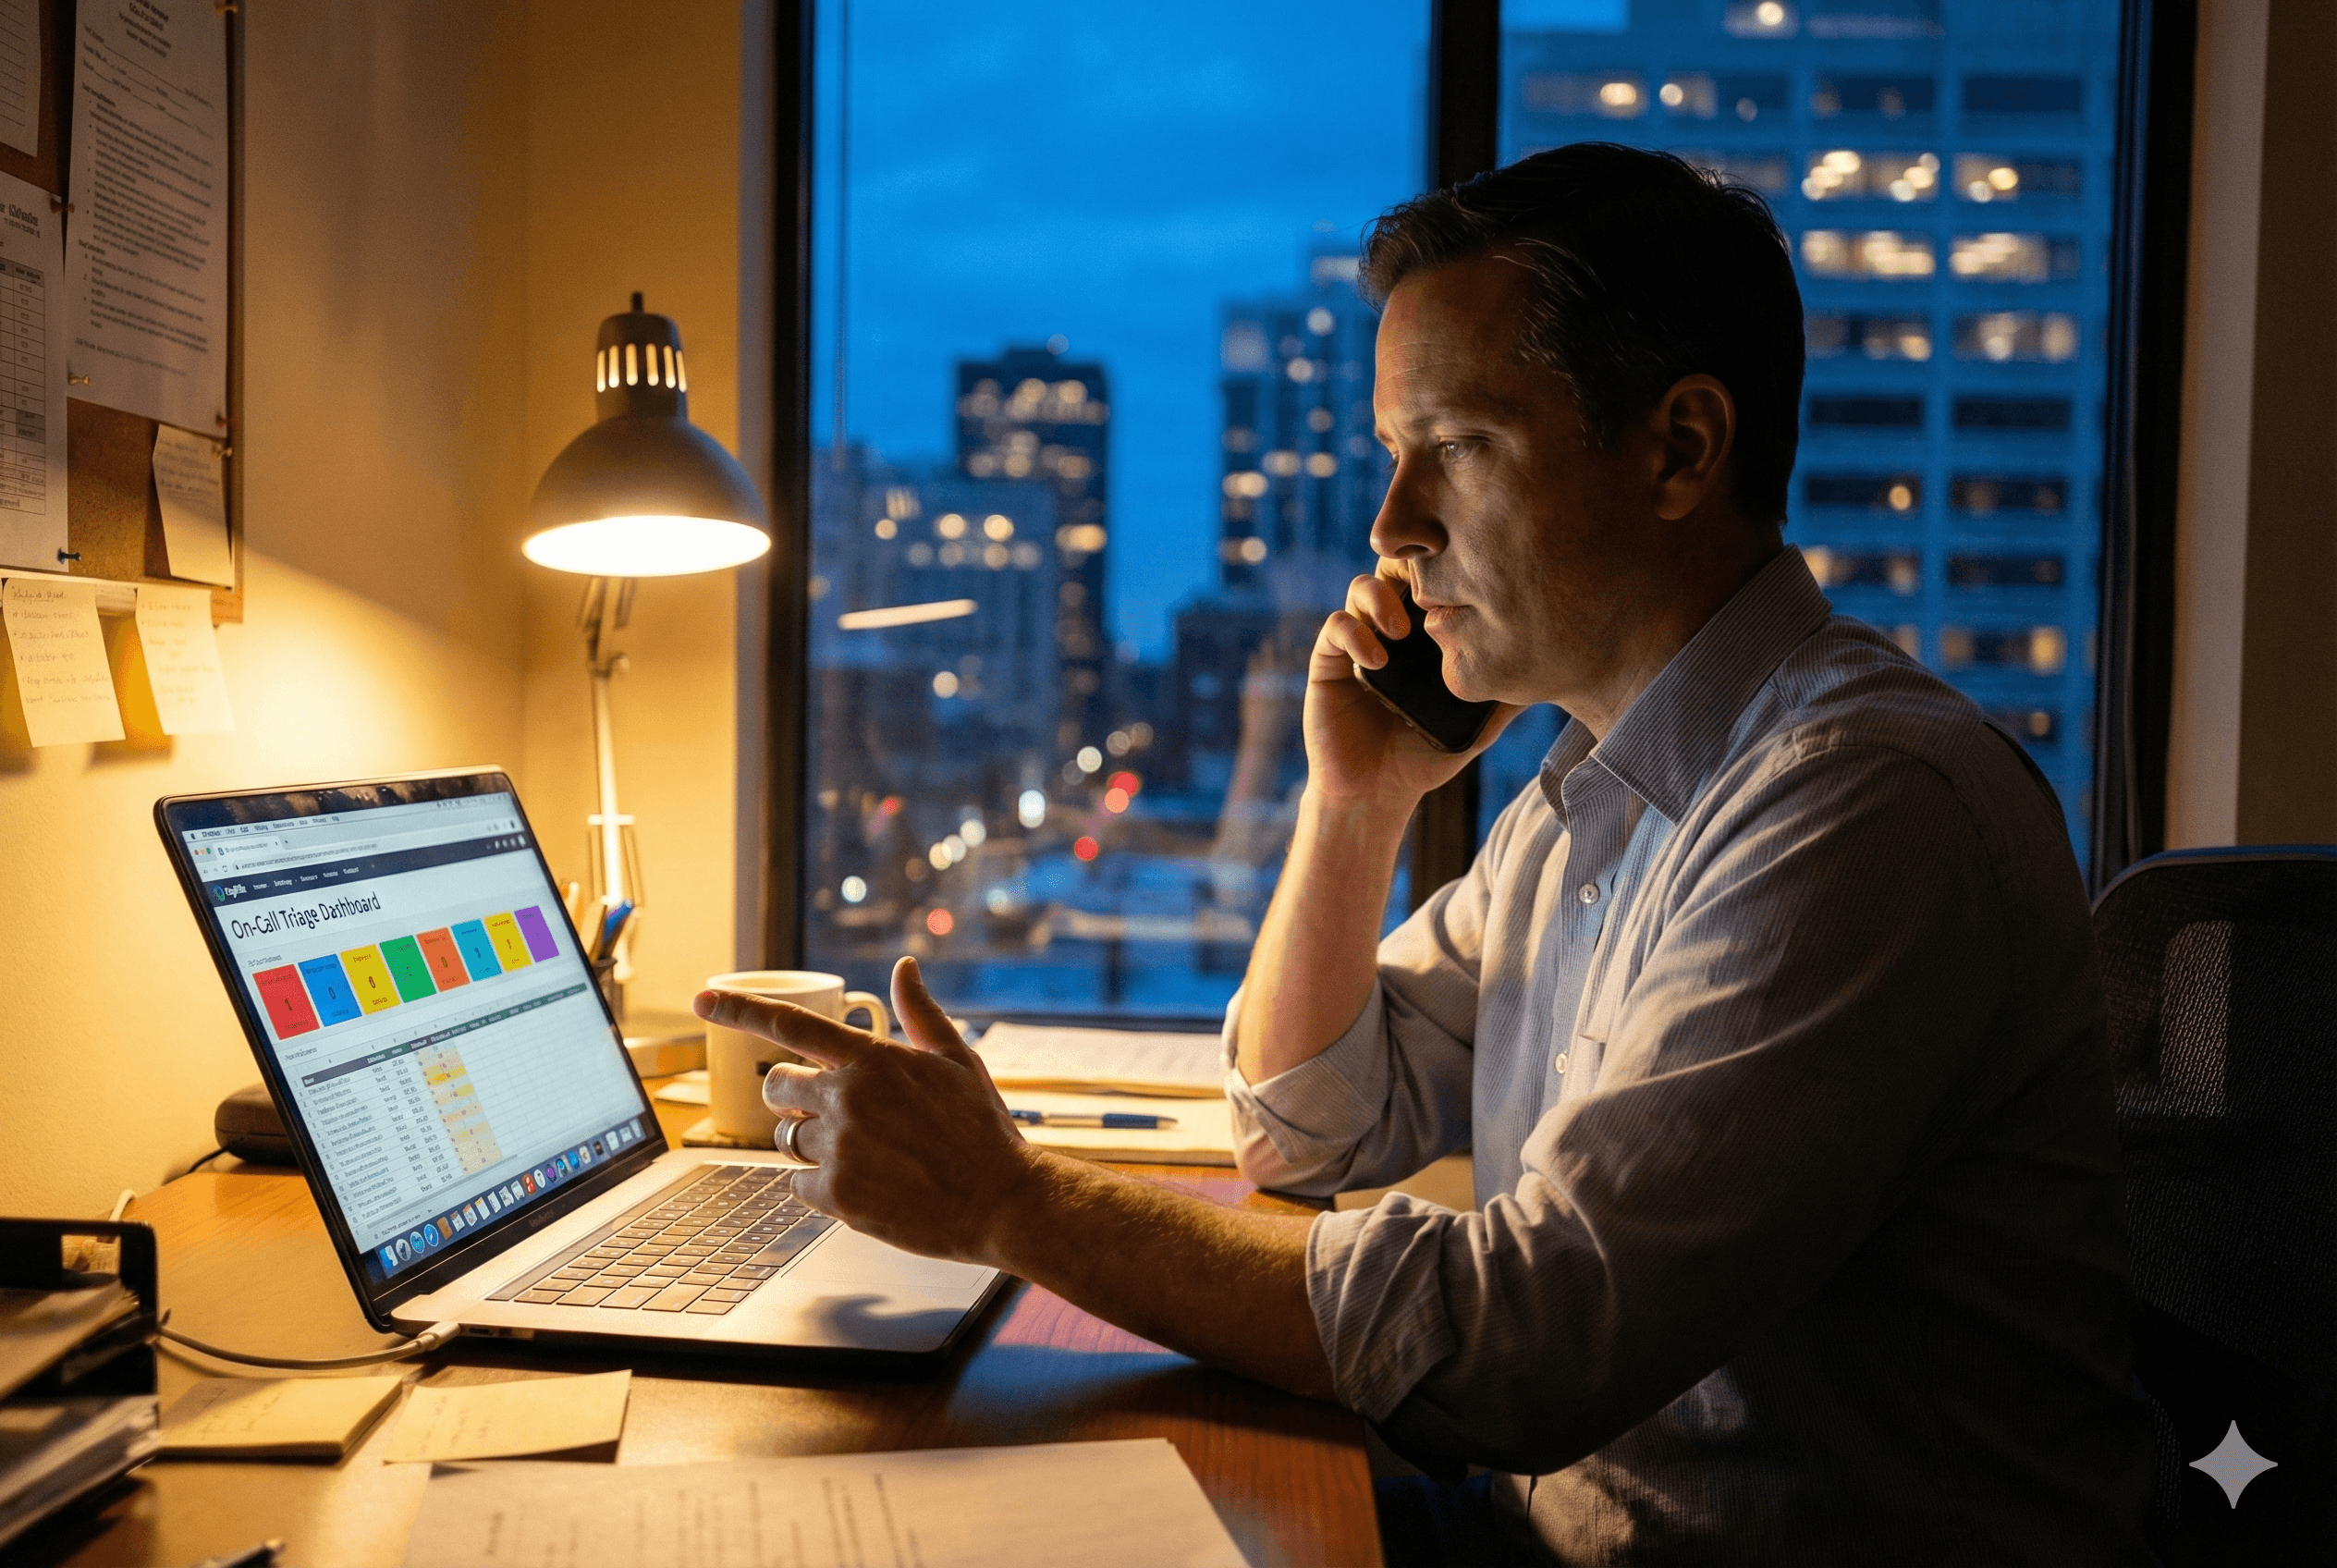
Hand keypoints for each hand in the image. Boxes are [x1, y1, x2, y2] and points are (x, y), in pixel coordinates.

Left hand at [690, 957, 1040, 1265]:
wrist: (1003, 1201)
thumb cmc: (982, 1131)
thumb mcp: (957, 1060)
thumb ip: (919, 1013)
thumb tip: (904, 966)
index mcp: (873, 1058)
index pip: (789, 1023)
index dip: (739, 1009)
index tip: (703, 999)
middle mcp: (848, 1097)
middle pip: (776, 1087)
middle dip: (793, 1098)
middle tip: (833, 1114)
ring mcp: (840, 1147)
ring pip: (787, 1139)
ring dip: (813, 1145)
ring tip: (866, 1156)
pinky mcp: (836, 1194)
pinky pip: (798, 1184)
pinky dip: (821, 1187)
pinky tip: (866, 1187)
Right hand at [1307, 569, 1519, 815]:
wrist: (1376, 794)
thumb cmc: (1423, 760)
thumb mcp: (1475, 729)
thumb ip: (1504, 701)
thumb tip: (1550, 675)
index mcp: (1423, 637)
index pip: (1431, 582)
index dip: (1443, 567)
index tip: (1468, 578)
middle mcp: (1389, 631)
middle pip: (1393, 569)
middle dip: (1408, 566)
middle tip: (1429, 586)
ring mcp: (1357, 643)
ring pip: (1361, 589)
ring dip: (1381, 598)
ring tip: (1402, 631)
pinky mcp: (1329, 663)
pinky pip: (1336, 627)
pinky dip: (1356, 634)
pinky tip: (1378, 661)